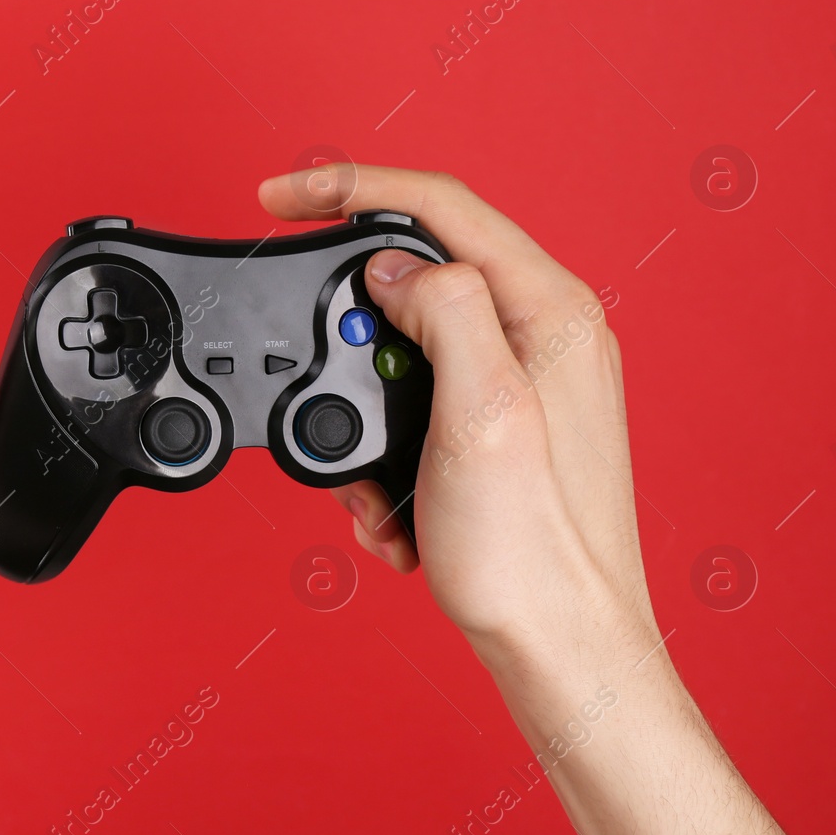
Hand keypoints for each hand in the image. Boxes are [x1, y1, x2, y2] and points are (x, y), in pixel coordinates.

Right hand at [260, 167, 835, 834]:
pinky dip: (384, 452)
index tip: (276, 198)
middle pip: (418, 274)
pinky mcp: (496, 428)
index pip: (439, 204)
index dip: (346, 186)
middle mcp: (542, 335)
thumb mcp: (479, 413)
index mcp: (550, 312)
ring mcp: (521, 383)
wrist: (558, 648)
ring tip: (366, 480)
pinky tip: (393, 507)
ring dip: (362, 408)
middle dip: (349, 331)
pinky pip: (416, 406)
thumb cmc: (533, 551)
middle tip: (314, 375)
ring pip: (407, 349)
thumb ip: (441, 311)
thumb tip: (393, 265)